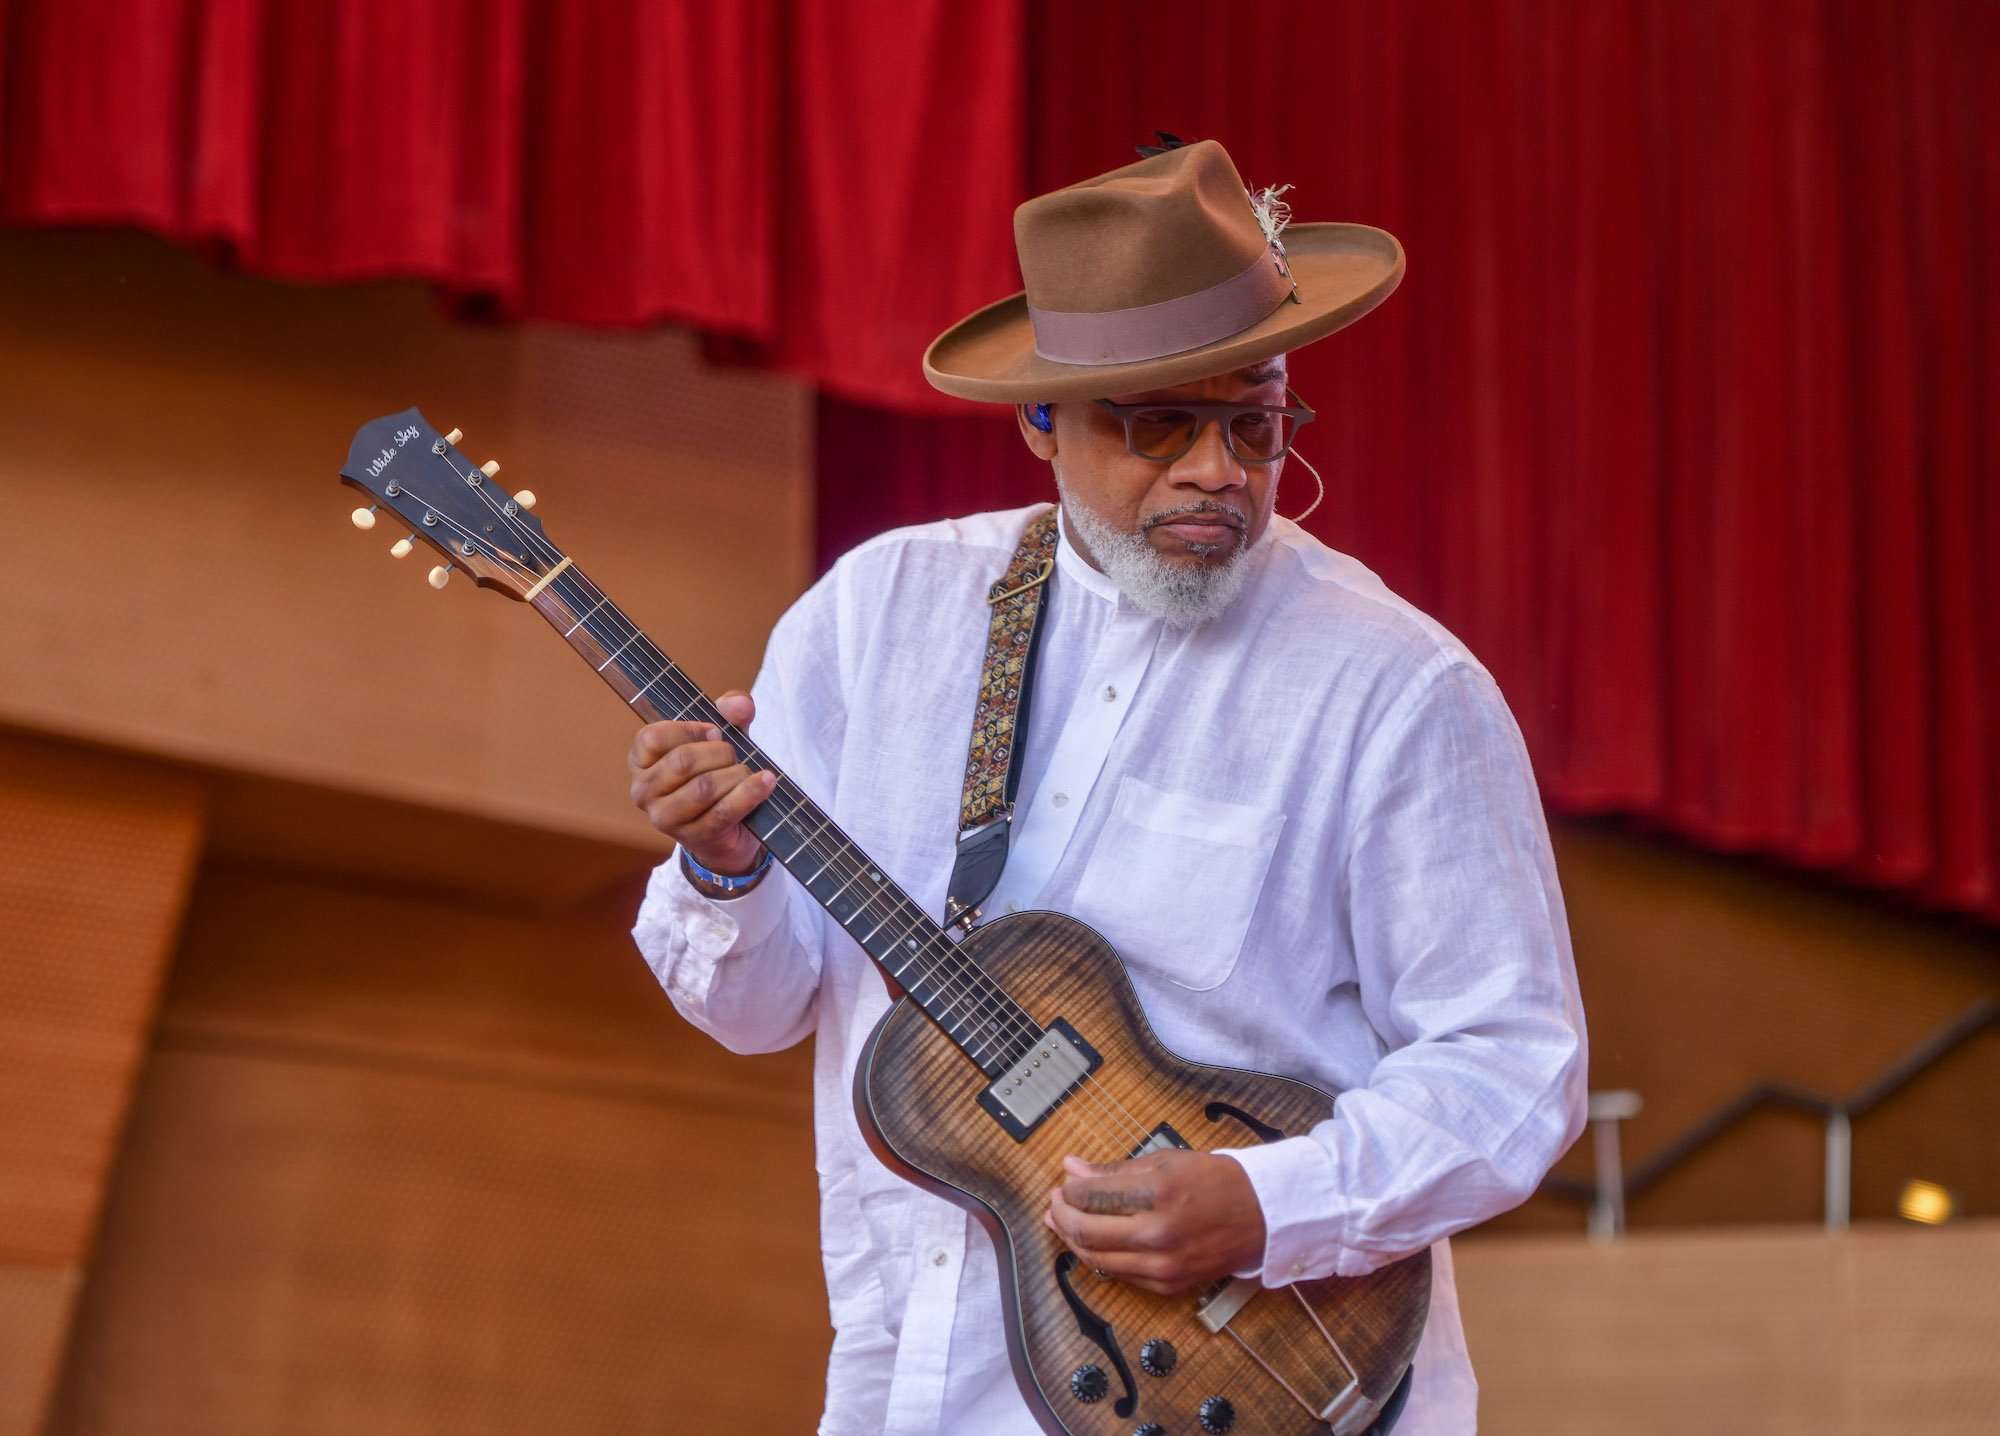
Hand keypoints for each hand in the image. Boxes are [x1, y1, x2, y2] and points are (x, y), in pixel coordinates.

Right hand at [627, 690, 778, 874]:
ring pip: (703, 788)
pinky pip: (723, 811)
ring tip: (747, 772)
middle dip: (719, 753)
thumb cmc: (717, 774)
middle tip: (734, 755)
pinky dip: (749, 793)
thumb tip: (738, 704)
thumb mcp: (722, 738)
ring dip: (735, 774)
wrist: (729, 829)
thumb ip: (731, 713)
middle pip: (682, 761)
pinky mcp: (693, 837)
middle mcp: (643, 791)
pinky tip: (765, 782)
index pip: (653, 738)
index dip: (690, 729)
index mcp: (641, 761)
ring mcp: (665, 818)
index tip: (714, 732)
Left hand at [1043, 1149, 1265, 1294]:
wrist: (1261, 1216)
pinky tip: (1095, 1242)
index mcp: (1159, 1193)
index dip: (1069, 1189)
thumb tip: (1072, 1168)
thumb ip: (1115, 1170)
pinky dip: (1101, 1257)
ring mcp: (1164, 1265)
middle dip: (1062, 1216)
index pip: (1092, 1195)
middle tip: (1055, 1202)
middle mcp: (1159, 1234)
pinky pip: (1120, 1275)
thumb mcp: (1166, 1161)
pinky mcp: (1168, 1286)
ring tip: (1064, 1223)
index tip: (1065, 1181)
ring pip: (1097, 1260)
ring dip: (1073, 1240)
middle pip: (1087, 1232)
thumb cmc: (1216, 1181)